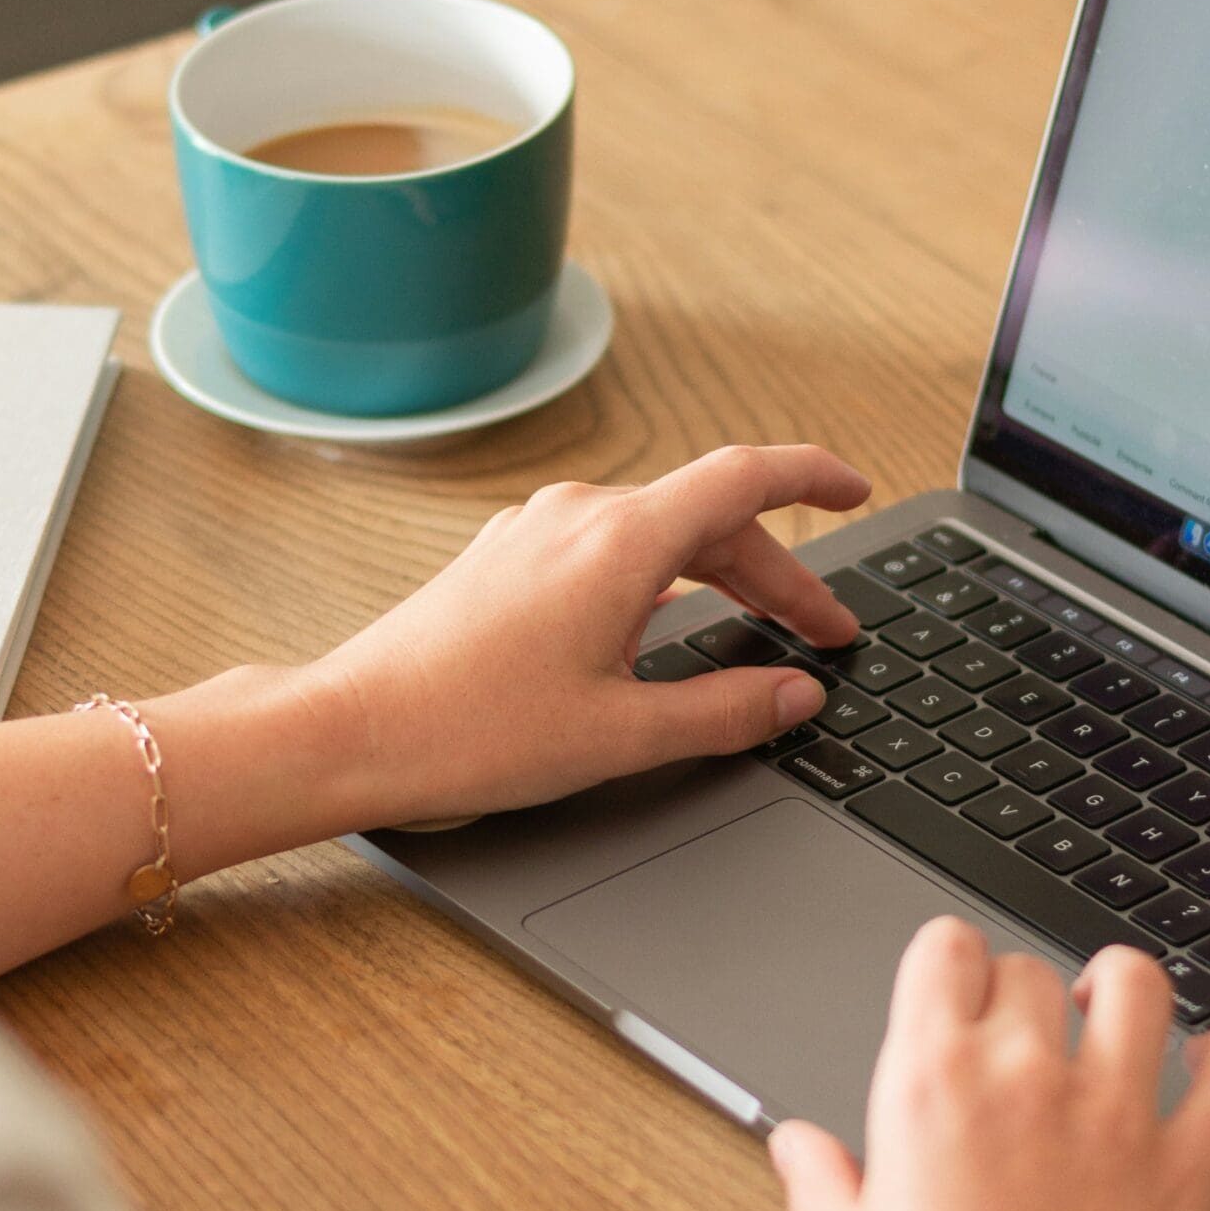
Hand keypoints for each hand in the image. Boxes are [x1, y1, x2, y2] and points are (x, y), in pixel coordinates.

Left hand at [306, 442, 868, 828]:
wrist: (353, 732)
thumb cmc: (471, 732)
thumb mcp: (622, 734)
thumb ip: (725, 710)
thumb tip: (795, 694)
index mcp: (619, 542)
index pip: (745, 477)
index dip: (814, 476)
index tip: (856, 489)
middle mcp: (577, 516)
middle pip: (709, 517)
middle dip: (778, 572)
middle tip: (824, 634)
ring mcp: (535, 531)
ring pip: (658, 534)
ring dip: (719, 575)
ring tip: (761, 633)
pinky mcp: (506, 559)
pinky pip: (608, 548)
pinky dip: (661, 579)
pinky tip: (668, 627)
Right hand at [771, 922, 1209, 1210]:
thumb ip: (820, 1180)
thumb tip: (800, 1144)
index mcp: (926, 1081)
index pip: (944, 949)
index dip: (946, 962)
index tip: (950, 990)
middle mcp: (1022, 1077)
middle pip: (1029, 970)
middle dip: (1018, 991)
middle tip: (1015, 1033)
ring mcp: (1113, 1118)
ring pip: (1137, 988)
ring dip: (1119, 988)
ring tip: (1108, 1012)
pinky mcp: (1186, 1172)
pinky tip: (1207, 1061)